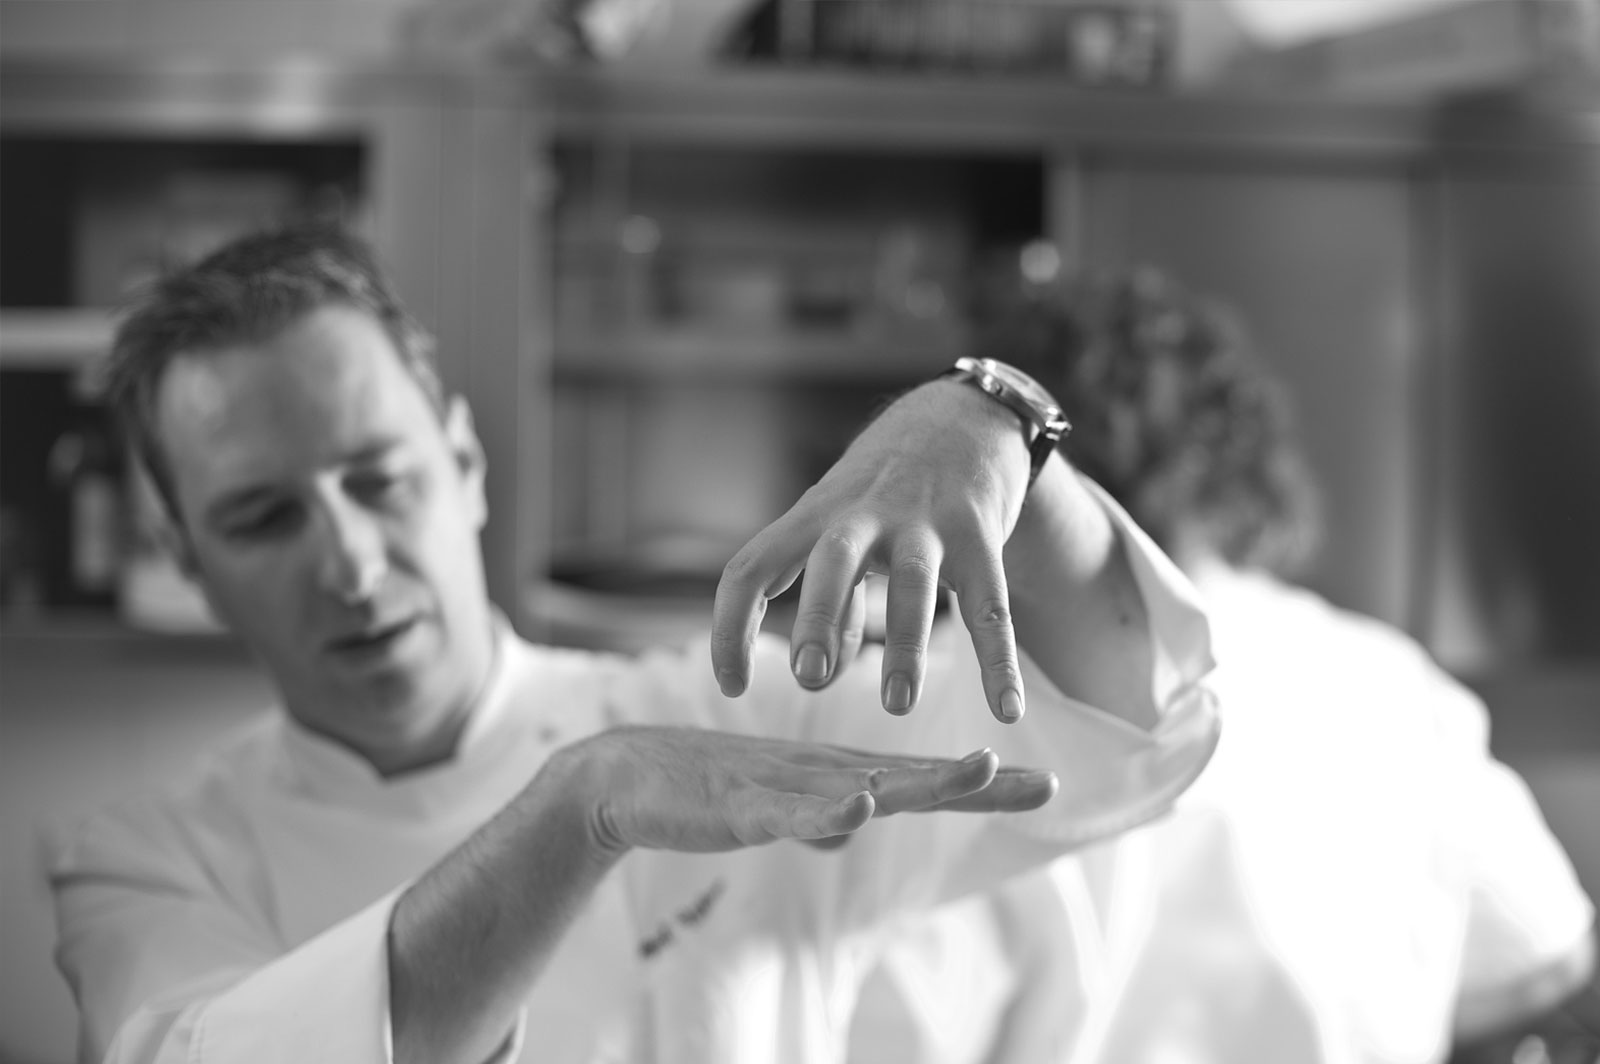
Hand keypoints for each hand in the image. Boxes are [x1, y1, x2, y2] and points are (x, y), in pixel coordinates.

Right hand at [572, 726, 1057, 853]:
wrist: (628, 778)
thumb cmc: (709, 791)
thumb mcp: (778, 811)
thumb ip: (819, 816)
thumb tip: (852, 824)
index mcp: (837, 777)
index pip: (924, 781)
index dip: (982, 787)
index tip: (1045, 789)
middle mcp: (824, 774)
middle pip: (914, 779)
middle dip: (977, 784)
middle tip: (1040, 784)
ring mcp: (787, 787)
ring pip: (866, 785)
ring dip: (923, 779)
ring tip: (977, 768)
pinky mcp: (744, 804)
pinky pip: (790, 812)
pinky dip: (826, 812)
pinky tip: (858, 806)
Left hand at [712, 381, 1033, 722]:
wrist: (962, 419)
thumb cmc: (885, 494)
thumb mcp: (844, 534)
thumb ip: (834, 604)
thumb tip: (817, 677)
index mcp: (812, 518)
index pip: (752, 568)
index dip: (731, 627)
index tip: (730, 687)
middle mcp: (864, 515)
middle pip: (833, 561)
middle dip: (820, 616)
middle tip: (808, 675)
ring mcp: (924, 522)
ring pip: (913, 582)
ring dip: (906, 644)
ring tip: (897, 705)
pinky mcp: (979, 532)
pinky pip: (990, 604)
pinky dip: (998, 659)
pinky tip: (1006, 710)